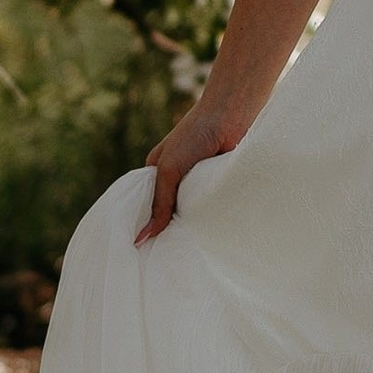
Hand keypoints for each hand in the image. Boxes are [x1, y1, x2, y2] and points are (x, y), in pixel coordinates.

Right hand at [135, 98, 253, 243]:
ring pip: (192, 212)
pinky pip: (212, 207)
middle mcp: (178, 178)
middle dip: (170, 228)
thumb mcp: (169, 169)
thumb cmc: (194, 136)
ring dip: (192, 224)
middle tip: (167, 256)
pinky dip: (210, 217)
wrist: (230, 116)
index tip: (143, 250)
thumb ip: (160, 203)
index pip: (147, 204)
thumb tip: (142, 238)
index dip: (145, 224)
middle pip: (170, 211)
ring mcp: (199, 182)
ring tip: (188, 250)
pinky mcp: (219, 185)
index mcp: (159, 171)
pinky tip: (209, 234)